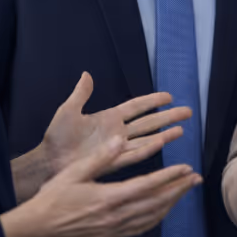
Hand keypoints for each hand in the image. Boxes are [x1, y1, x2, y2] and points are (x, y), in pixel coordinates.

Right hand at [1, 136, 201, 236]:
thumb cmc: (54, 197)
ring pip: (152, 217)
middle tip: (196, 179)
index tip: (185, 169)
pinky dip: (156, 218)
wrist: (39, 227)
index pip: (147, 186)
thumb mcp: (74, 172)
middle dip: (178, 190)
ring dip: (171, 204)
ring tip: (184, 192)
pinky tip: (163, 211)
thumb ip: (99, 157)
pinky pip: (141, 228)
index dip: (169, 177)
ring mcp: (114, 229)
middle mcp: (115, 216)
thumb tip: (118, 139)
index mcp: (108, 198)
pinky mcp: (111, 236)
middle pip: (156, 203)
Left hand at [42, 73, 191, 176]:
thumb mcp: (67, 111)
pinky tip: (163, 143)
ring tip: (182, 130)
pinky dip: (149, 148)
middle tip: (188, 112)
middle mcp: (118, 132)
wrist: (49, 162)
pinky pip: (135, 153)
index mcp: (108, 118)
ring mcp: (118, 147)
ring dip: (164, 134)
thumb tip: (87, 74)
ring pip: (147, 138)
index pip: (136, 107)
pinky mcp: (114, 160)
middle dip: (168, 117)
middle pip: (148, 122)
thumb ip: (81, 94)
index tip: (169, 96)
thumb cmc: (56, 138)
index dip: (152, 101)